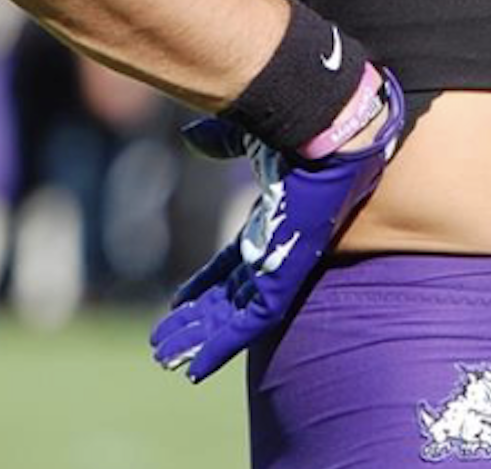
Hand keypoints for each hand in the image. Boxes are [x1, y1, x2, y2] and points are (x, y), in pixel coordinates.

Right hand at [150, 68, 406, 382]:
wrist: (322, 123)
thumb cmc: (292, 123)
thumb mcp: (247, 138)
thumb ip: (220, 141)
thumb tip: (194, 137)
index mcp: (273, 218)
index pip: (236, 262)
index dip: (207, 284)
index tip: (180, 301)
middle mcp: (279, 245)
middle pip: (233, 295)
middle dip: (201, 320)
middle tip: (167, 344)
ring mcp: (284, 261)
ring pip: (239, 315)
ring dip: (204, 338)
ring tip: (169, 360)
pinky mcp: (289, 273)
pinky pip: (254, 321)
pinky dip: (223, 345)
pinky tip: (196, 367)